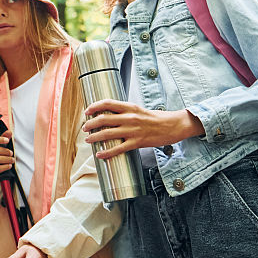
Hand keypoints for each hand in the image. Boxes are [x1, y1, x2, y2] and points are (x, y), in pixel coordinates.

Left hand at [82, 99, 203, 158]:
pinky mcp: (137, 142)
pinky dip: (106, 152)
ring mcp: (133, 130)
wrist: (173, 125)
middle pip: (103, 118)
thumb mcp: (139, 110)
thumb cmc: (156, 118)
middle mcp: (130, 117)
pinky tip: (100, 154)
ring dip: (94, 137)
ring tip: (88, 139)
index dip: (94, 106)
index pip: (107, 103)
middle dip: (90, 124)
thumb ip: (125, 112)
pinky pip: (118, 148)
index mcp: (130, 107)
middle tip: (85, 128)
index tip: (87, 111)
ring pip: (108, 133)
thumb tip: (110, 115)